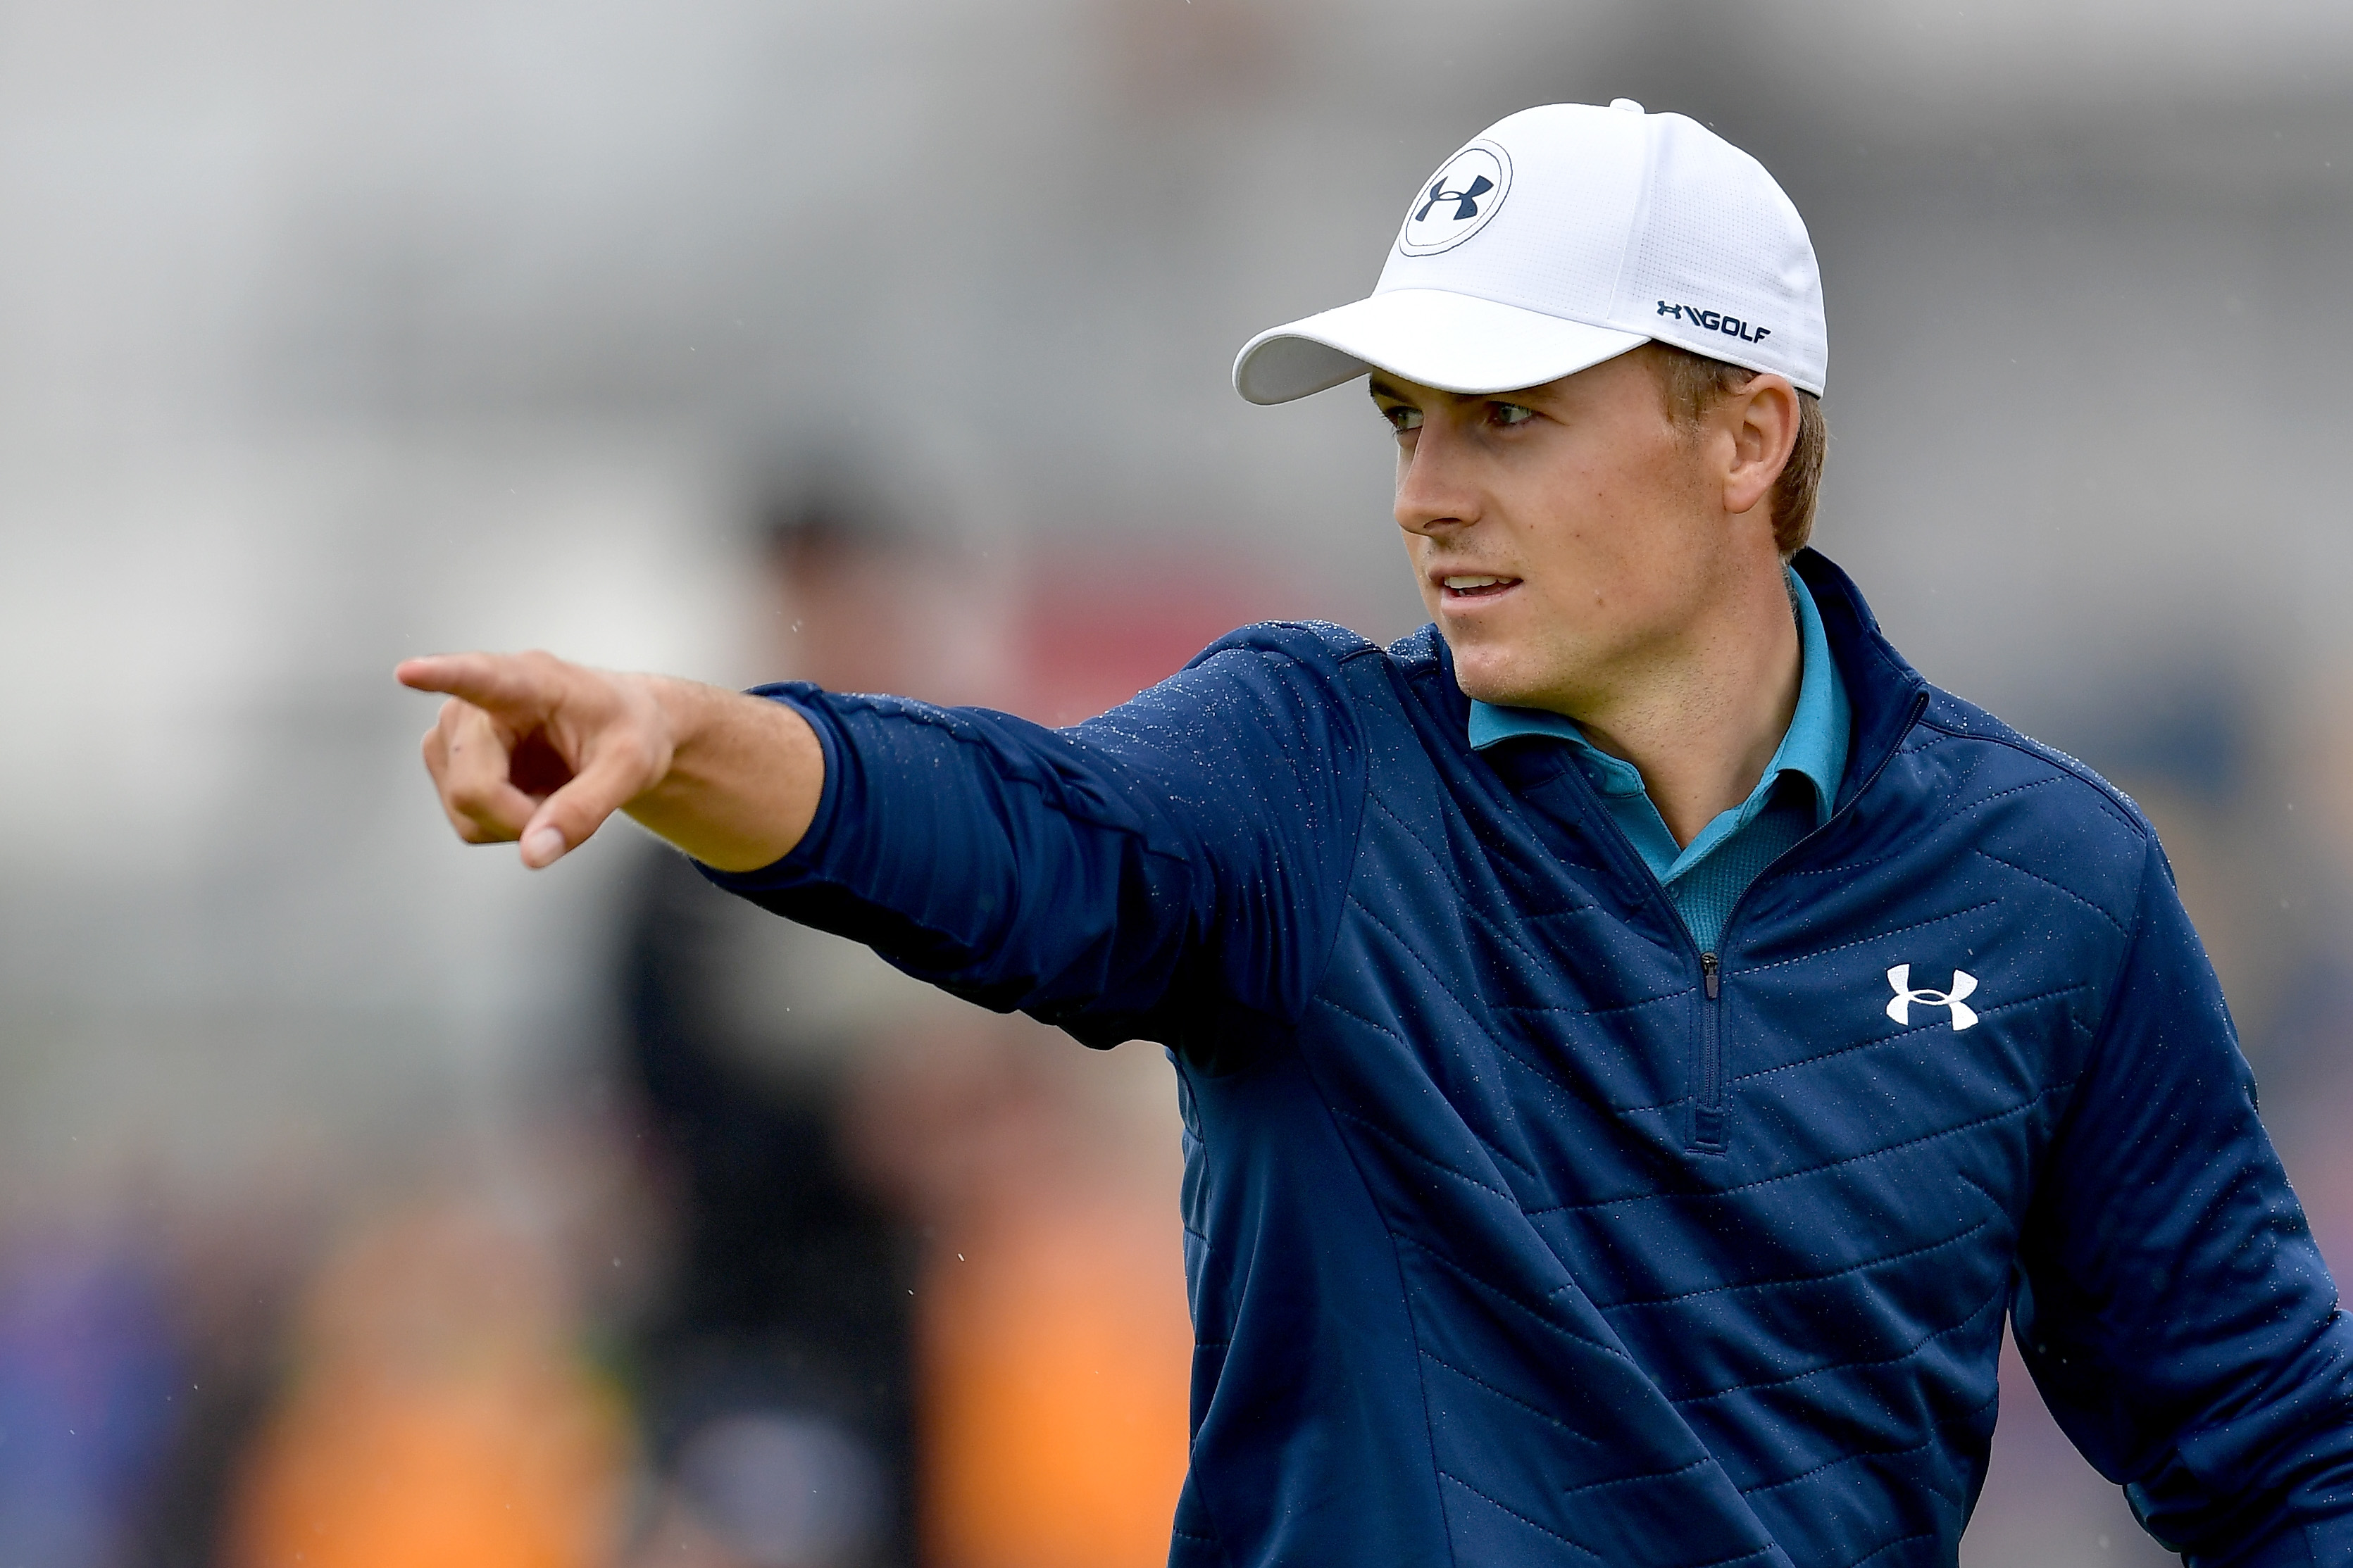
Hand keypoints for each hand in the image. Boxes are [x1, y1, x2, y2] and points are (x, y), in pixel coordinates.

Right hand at [398, 651, 675, 867]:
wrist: (623, 729)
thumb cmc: (630, 732)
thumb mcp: (630, 770)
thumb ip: (585, 810)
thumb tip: (533, 854)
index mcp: (529, 681)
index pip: (480, 677)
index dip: (441, 676)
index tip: (409, 671)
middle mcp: (475, 702)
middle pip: (473, 788)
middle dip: (521, 818)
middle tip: (568, 805)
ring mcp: (452, 733)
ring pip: (464, 810)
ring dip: (514, 821)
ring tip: (553, 789)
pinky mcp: (445, 761)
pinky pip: (466, 821)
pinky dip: (503, 824)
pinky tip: (532, 796)